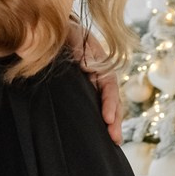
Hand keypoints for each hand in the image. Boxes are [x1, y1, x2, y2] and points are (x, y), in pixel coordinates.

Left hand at [68, 27, 122, 144]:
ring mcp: (94, 87)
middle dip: (115, 120)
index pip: (109, 86)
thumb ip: (77, 45)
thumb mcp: (73, 34)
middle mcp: (101, 78)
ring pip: (106, 107)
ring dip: (111, 124)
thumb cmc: (67, 33)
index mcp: (102, 65)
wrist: (59, 33)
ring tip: (114, 142)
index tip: (107, 118)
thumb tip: (84, 63)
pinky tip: (101, 136)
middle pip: (112, 101)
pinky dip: (99, 120)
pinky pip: (94, 107)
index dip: (110, 103)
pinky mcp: (85, 92)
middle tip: (115, 139)